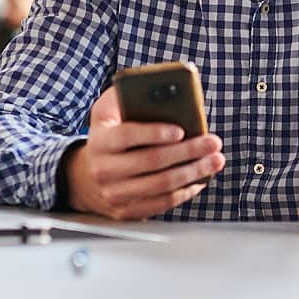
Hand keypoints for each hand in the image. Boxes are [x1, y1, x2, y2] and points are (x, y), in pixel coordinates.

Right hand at [64, 86, 224, 220]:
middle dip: (188, 151)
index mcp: (100, 141)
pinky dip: (185, 192)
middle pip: (151, 162)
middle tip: (212, 142)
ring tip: (214, 161)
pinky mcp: (126, 211)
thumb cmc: (108, 136)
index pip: (126, 135)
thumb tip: (158, 87)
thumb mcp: (108, 112)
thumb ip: (126, 96)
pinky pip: (161, 203)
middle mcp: (104, 170)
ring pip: (161, 185)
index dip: (154, 133)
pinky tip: (200, 179)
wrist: (85, 177)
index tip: (181, 130)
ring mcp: (114, 194)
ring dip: (193, 172)